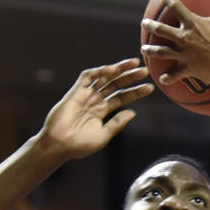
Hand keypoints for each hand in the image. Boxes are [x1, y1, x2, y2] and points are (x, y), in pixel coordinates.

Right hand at [37, 60, 152, 158]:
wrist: (60, 145)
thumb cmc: (80, 144)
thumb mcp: (104, 135)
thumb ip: (117, 123)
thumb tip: (133, 112)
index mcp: (102, 111)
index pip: (122, 98)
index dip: (135, 92)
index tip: (150, 88)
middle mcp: (95, 100)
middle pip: (116, 85)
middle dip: (130, 77)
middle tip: (146, 71)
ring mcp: (86, 95)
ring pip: (104, 77)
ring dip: (119, 69)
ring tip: (134, 64)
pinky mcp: (76, 91)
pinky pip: (88, 76)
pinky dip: (100, 71)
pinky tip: (113, 69)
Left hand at [141, 0, 209, 85]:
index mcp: (193, 24)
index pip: (177, 7)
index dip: (169, 0)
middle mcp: (184, 38)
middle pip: (162, 30)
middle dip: (151, 25)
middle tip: (144, 23)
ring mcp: (185, 54)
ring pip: (162, 52)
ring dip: (151, 50)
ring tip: (143, 49)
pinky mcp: (189, 69)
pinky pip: (175, 74)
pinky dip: (168, 77)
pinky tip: (162, 78)